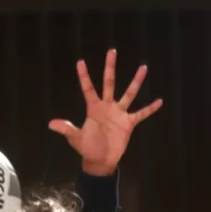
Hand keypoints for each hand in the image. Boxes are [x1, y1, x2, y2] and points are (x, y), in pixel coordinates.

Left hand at [49, 49, 162, 176]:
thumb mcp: (76, 138)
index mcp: (93, 108)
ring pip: (129, 93)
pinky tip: (159, 101)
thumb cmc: (87, 148)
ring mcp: (119, 114)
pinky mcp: (128, 123)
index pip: (88, 89)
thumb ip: (67, 129)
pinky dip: (150, 109)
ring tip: (143, 67)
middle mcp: (107, 107)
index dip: (84, 76)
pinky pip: (141, 114)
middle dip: (110, 67)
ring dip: (136, 81)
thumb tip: (51, 124)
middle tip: (112, 51)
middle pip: (109, 83)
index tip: (80, 61)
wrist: (100, 161)